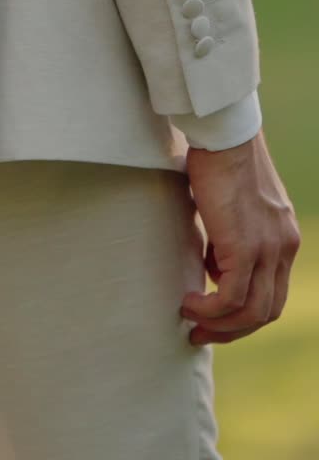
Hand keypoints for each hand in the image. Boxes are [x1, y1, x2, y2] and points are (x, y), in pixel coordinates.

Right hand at [181, 132, 299, 344]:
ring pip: (251, 310)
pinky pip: (232, 296)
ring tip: (190, 321)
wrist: (226, 138)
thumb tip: (211, 262)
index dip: (244, 315)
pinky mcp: (245, 247)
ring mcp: (268, 249)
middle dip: (232, 331)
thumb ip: (228, 236)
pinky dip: (210, 308)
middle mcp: (284, 248)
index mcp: (284, 239)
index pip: (273, 294)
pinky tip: (189, 302)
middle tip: (200, 333)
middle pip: (267, 311)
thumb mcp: (231, 208)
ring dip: (219, 325)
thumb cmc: (220, 162)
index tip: (213, 318)